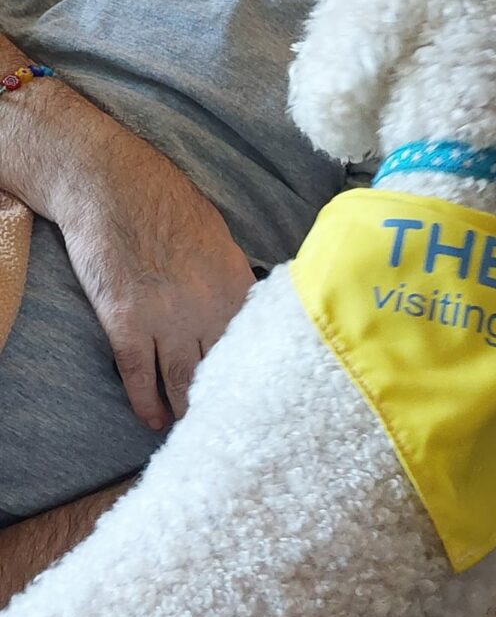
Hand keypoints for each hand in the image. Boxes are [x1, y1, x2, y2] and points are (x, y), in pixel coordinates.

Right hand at [54, 121, 254, 430]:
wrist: (112, 185)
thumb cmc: (166, 200)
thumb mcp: (219, 237)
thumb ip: (233, 279)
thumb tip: (244, 310)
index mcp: (236, 285)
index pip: (255, 347)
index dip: (256, 378)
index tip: (261, 400)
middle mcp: (207, 309)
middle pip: (221, 371)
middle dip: (225, 402)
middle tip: (231, 427)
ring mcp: (164, 320)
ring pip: (182, 382)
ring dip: (187, 410)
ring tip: (193, 431)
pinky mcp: (125, 324)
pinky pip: (138, 376)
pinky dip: (146, 403)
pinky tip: (152, 419)